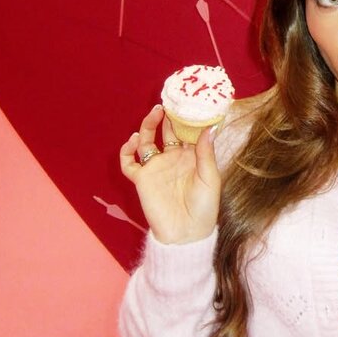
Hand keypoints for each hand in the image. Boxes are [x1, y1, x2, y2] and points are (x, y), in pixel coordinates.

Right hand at [119, 105, 220, 243]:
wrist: (185, 234)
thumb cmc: (204, 208)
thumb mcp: (210, 179)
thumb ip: (206, 153)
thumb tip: (210, 127)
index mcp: (192, 158)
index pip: (188, 132)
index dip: (187, 118)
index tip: (189, 103)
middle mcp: (173, 159)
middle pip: (167, 132)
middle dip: (167, 117)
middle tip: (169, 103)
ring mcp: (156, 168)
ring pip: (147, 141)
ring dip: (148, 126)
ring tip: (154, 113)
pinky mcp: (142, 179)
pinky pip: (129, 162)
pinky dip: (127, 151)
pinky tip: (134, 140)